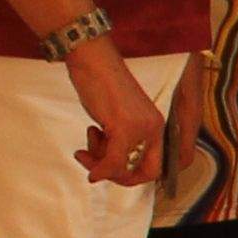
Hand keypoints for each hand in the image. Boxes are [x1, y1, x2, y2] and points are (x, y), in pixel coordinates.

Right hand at [64, 37, 164, 188]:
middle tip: (95, 167)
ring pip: (125, 169)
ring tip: (87, 146)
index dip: (134, 175)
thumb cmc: (101, 86)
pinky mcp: (124, 127)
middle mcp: (153, 129)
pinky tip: (82, 153)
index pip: (156, 166)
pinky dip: (97, 167)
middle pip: (146, 173)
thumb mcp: (116, 117)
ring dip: (100, 166)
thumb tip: (105, 171)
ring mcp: (140, 129)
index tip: (110, 169)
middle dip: (118, 177)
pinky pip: (113, 162)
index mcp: (156, 126)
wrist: (93, 61)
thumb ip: (118, 141)